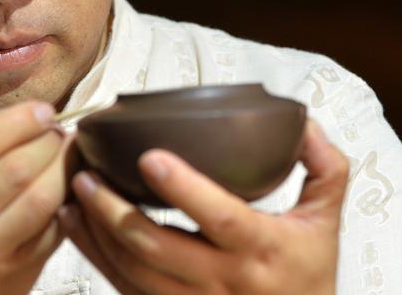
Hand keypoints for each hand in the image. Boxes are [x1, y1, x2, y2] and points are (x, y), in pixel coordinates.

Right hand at [0, 101, 72, 294]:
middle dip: (48, 141)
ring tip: (68, 153)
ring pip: (41, 199)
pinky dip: (67, 205)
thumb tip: (16, 112)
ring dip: (64, 168)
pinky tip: (67, 190)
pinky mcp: (13, 274)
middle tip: (59, 131)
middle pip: (16, 168)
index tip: (43, 111)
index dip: (20, 120)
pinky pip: (52, 231)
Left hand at [60, 120, 348, 294]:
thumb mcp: (325, 221)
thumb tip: (302, 123)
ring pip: (134, 271)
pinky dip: (97, 257)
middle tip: (87, 173)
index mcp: (262, 249)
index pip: (220, 217)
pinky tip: (78, 227)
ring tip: (76, 193)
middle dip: (114, 210)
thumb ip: (323, 168)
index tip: (149, 157)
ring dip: (97, 233)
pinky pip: (125, 289)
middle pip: (158, 247)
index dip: (184, 188)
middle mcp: (225, 281)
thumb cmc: (307, 274)